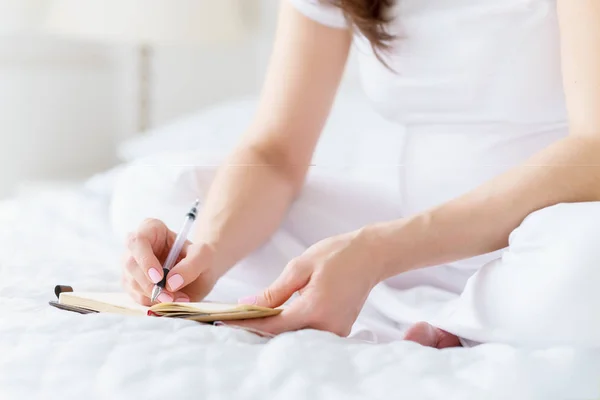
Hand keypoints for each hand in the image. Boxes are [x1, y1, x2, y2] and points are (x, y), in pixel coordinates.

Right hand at [121, 218, 216, 304]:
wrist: (200, 271)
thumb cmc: (200, 257)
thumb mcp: (204, 255)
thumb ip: (191, 265)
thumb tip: (171, 283)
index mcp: (151, 229)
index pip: (138, 241)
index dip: (145, 260)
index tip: (159, 277)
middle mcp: (136, 246)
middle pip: (131, 265)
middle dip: (150, 285)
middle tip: (170, 297)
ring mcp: (132, 265)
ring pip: (131, 283)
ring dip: (154, 296)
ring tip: (178, 299)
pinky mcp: (132, 283)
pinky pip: (135, 296)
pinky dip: (152, 303)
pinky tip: (170, 301)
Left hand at [232, 228, 382, 336]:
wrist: (371, 255)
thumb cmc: (338, 254)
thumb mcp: (301, 266)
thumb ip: (274, 291)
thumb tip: (247, 305)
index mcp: (315, 308)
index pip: (272, 326)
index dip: (246, 326)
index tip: (224, 322)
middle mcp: (327, 326)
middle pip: (283, 336)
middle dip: (259, 327)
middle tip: (235, 317)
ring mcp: (336, 330)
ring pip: (296, 336)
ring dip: (276, 328)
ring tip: (254, 314)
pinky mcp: (339, 329)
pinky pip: (309, 332)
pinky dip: (293, 326)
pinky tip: (280, 314)